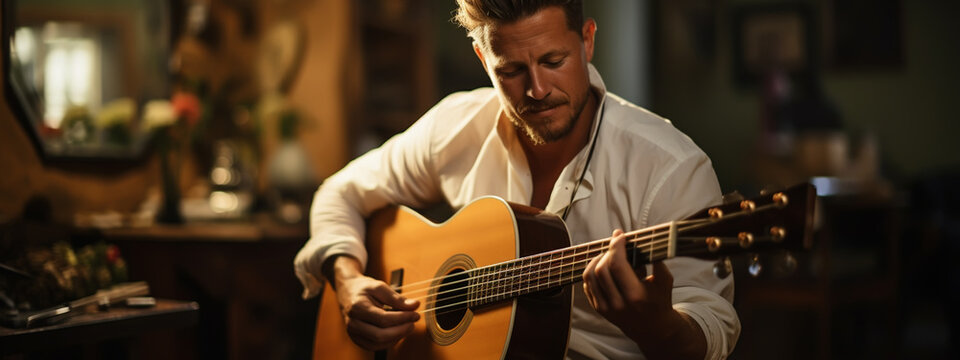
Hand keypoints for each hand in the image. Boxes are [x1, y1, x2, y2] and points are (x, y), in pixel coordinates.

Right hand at [331, 256, 420, 349]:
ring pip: (378, 344)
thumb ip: (396, 298)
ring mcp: (353, 333)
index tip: (415, 314)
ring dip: (396, 337)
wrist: (347, 291)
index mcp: (357, 308)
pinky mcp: (356, 339)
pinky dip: (389, 342)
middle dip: (401, 331)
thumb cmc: (363, 289)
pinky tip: (397, 332)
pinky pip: (374, 347)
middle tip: (413, 323)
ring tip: (406, 326)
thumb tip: (414, 305)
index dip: (402, 318)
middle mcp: (353, 323)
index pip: (383, 319)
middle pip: (380, 335)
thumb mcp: (379, 287)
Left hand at [581, 230, 705, 359]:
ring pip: (589, 276)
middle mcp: (618, 304)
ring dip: (596, 260)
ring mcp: (606, 308)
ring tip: (608, 254)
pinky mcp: (600, 310)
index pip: (617, 265)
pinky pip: (588, 285)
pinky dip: (592, 272)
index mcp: (636, 296)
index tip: (620, 236)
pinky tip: (603, 266)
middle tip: (616, 243)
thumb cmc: (660, 301)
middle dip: (607, 251)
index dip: (616, 247)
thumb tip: (644, 240)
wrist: (654, 329)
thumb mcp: (665, 281)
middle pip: (601, 269)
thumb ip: (657, 261)